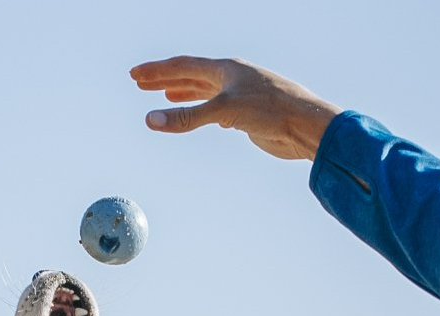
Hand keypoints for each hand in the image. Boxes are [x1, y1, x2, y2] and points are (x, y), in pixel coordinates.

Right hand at [130, 57, 341, 160]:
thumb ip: (187, 118)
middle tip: (139, 81)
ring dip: (182, 93)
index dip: (156, 71)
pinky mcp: (248, 115)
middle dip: (164, 79)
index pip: (182, 66)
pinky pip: (217, 108)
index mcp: (225, 69)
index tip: (134, 74)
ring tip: (163, 95)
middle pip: (190, 75)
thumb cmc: (270, 110)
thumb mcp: (224, 112)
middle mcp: (231, 77)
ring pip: (204, 91)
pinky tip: (198, 114)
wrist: (305, 126)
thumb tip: (151, 121)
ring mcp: (240, 95)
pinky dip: (202, 110)